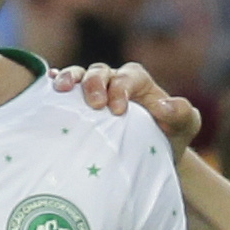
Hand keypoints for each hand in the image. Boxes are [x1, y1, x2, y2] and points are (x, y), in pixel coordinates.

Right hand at [52, 61, 202, 146]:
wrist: (152, 157)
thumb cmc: (169, 138)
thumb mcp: (185, 126)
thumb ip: (182, 113)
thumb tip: (162, 105)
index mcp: (137, 81)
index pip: (127, 78)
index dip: (121, 90)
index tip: (118, 112)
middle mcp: (113, 80)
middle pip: (99, 72)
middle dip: (94, 84)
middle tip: (94, 105)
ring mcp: (93, 91)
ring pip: (78, 75)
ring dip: (69, 79)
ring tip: (60, 89)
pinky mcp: (77, 106)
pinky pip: (62, 90)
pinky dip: (52, 86)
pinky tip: (45, 90)